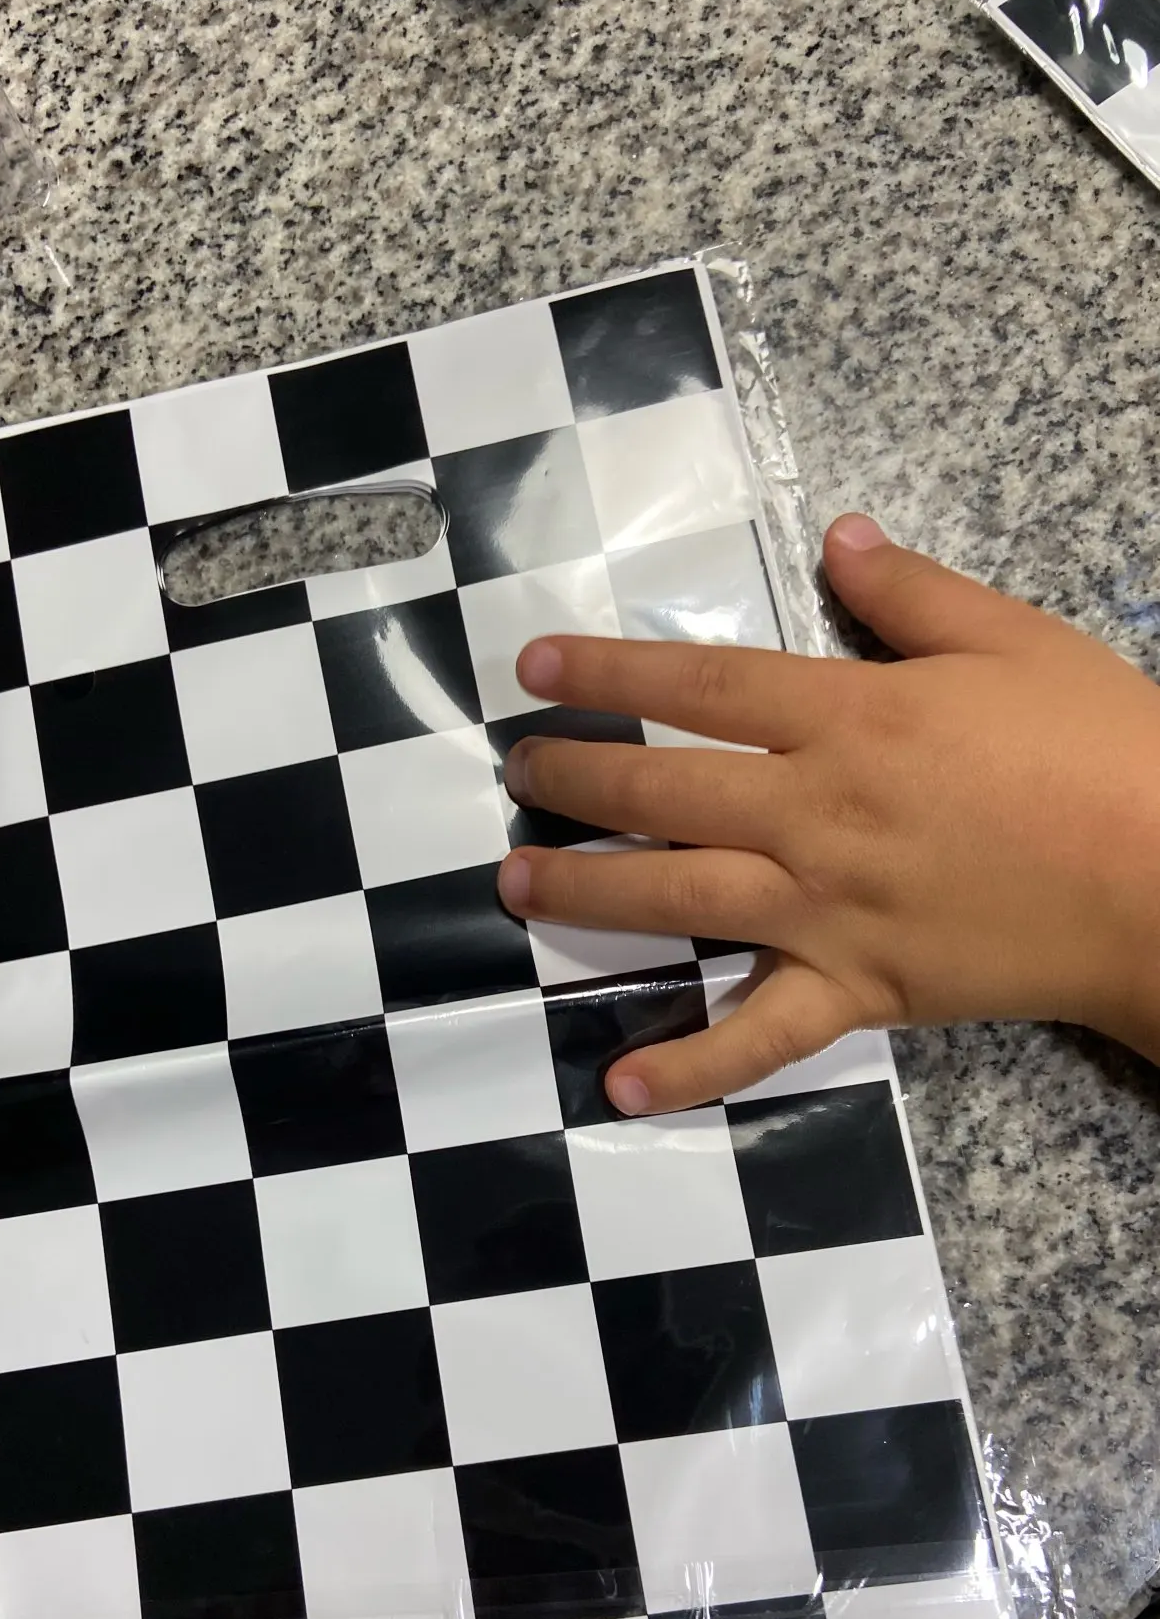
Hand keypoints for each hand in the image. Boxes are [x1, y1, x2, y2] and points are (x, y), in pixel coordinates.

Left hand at [496, 514, 1159, 1112]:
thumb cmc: (1102, 748)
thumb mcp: (1015, 639)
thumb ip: (913, 592)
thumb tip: (836, 535)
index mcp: (848, 717)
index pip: (700, 684)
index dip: (607, 671)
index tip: (534, 669)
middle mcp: (813, 812)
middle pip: (664, 790)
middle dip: (575, 777)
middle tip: (518, 773)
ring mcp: (825, 909)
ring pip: (678, 899)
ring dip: (586, 892)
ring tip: (516, 884)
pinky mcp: (856, 989)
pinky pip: (760, 1038)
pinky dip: (691, 1066)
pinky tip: (619, 1083)